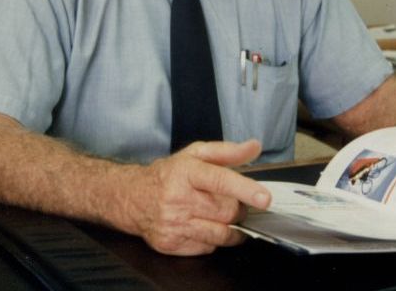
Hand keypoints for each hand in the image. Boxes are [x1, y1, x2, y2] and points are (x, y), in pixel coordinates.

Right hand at [122, 140, 271, 255]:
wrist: (131, 197)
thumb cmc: (168, 175)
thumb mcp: (195, 155)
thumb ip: (227, 151)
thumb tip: (254, 147)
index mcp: (186, 171)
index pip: (220, 180)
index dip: (244, 189)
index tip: (264, 198)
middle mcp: (178, 198)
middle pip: (226, 211)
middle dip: (238, 209)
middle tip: (233, 203)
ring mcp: (173, 224)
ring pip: (220, 234)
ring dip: (231, 228)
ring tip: (223, 217)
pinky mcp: (171, 244)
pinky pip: (207, 247)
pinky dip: (212, 240)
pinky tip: (203, 226)